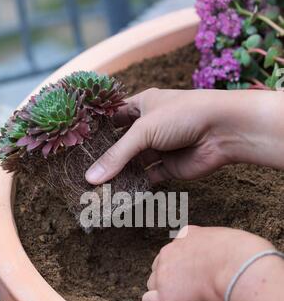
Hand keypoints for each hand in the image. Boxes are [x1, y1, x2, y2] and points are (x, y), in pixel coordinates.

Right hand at [85, 88, 283, 184]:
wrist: (223, 131)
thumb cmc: (184, 116)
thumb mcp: (144, 130)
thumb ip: (117, 155)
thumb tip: (90, 178)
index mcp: (142, 106)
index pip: (112, 117)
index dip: (96, 130)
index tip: (75, 144)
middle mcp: (149, 126)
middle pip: (121, 144)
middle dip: (105, 157)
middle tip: (81, 171)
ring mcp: (159, 147)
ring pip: (133, 164)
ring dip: (118, 174)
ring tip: (95, 188)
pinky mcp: (169, 167)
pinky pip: (147, 178)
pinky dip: (135, 186)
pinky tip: (118, 194)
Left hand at [143, 225, 273, 300]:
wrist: (240, 270)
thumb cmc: (243, 257)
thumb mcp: (228, 239)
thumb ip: (215, 245)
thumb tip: (219, 255)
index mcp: (186, 236)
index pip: (176, 250)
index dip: (185, 264)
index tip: (197, 273)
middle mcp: (169, 251)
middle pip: (160, 267)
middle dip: (172, 277)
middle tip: (194, 289)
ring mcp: (164, 274)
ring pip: (153, 284)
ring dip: (166, 292)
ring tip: (189, 300)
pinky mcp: (165, 298)